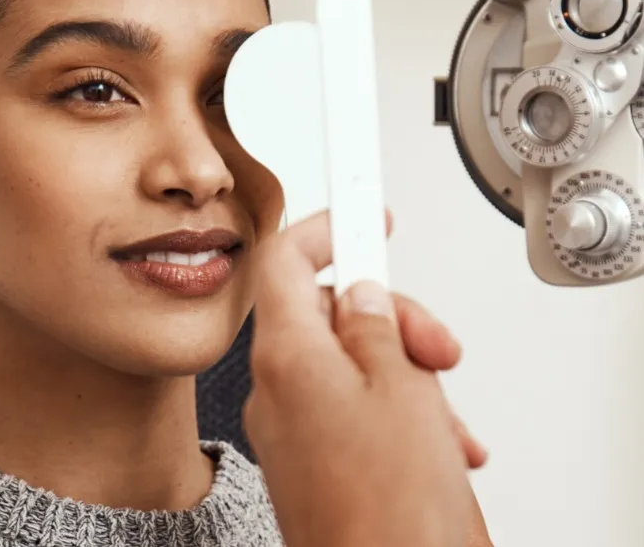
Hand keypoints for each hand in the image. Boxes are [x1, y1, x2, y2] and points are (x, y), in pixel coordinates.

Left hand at [244, 210, 477, 546]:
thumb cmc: (389, 510)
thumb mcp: (403, 390)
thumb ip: (379, 327)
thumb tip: (364, 292)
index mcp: (287, 356)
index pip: (285, 260)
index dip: (325, 225)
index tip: (357, 206)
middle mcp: (276, 388)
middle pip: (327, 312)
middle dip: (387, 318)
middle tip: (432, 347)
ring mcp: (288, 427)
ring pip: (347, 362)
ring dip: (401, 372)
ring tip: (441, 416)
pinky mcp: (307, 460)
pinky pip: (347, 407)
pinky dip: (391, 409)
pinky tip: (433, 440)